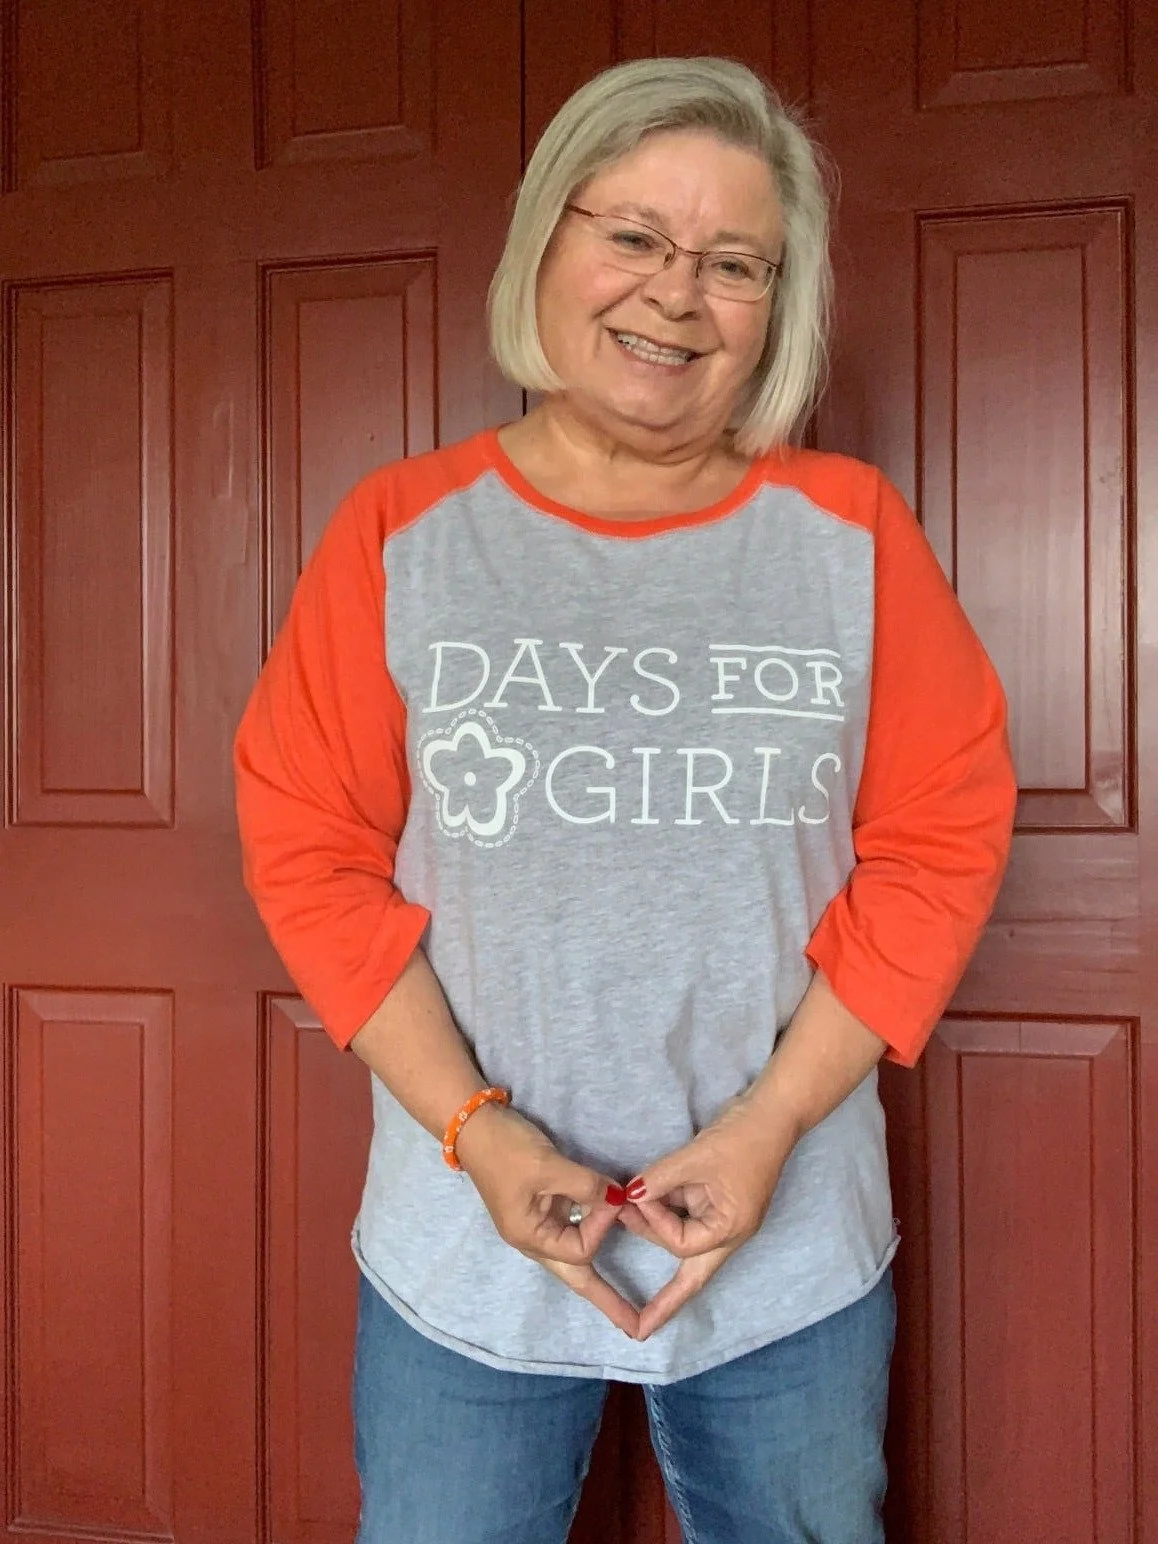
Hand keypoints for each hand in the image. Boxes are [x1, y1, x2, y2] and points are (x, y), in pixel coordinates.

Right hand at [456, 1103, 637, 1336]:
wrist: (475, 1127)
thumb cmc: (507, 1150)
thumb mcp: (548, 1166)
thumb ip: (587, 1186)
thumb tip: (619, 1200)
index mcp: (530, 1237)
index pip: (581, 1249)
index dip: (603, 1226)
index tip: (615, 1197)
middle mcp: (534, 1239)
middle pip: (576, 1278)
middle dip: (607, 1301)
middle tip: (636, 1329)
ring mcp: (538, 1225)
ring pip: (576, 1257)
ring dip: (600, 1278)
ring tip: (624, 1306)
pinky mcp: (543, 1207)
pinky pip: (573, 1230)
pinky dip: (592, 1232)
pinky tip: (604, 1242)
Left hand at [617, 1096, 797, 1339]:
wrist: (771, 1113)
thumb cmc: (741, 1138)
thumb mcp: (696, 1157)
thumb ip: (659, 1179)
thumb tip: (628, 1196)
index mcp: (730, 1229)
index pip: (682, 1246)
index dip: (655, 1224)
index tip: (638, 1198)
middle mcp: (729, 1232)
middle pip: (691, 1273)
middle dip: (661, 1282)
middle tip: (629, 1286)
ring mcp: (724, 1216)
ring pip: (684, 1238)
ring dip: (656, 1226)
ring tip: (627, 1208)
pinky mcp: (717, 1200)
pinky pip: (687, 1214)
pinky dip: (665, 1208)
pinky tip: (645, 1199)